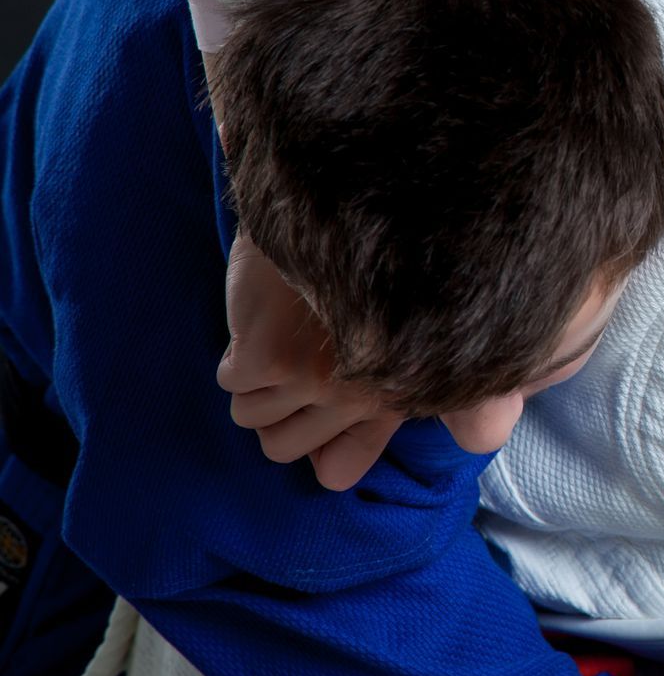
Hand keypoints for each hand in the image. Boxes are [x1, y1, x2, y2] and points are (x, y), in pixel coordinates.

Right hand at [219, 232, 403, 490]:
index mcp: (397, 395)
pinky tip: (271, 313)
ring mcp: (313, 379)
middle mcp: (359, 396)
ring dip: (260, 377)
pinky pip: (233, 383)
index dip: (322, 443)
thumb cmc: (386, 270)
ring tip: (290, 328)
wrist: (360, 197)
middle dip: (283, 409)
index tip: (320, 406)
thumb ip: (382, 421)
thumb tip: (332, 478)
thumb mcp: (417, 347)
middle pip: (281, 447)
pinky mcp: (267, 356)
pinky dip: (241, 350)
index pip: (338, 467)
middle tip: (300, 355)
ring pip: (251, 416)